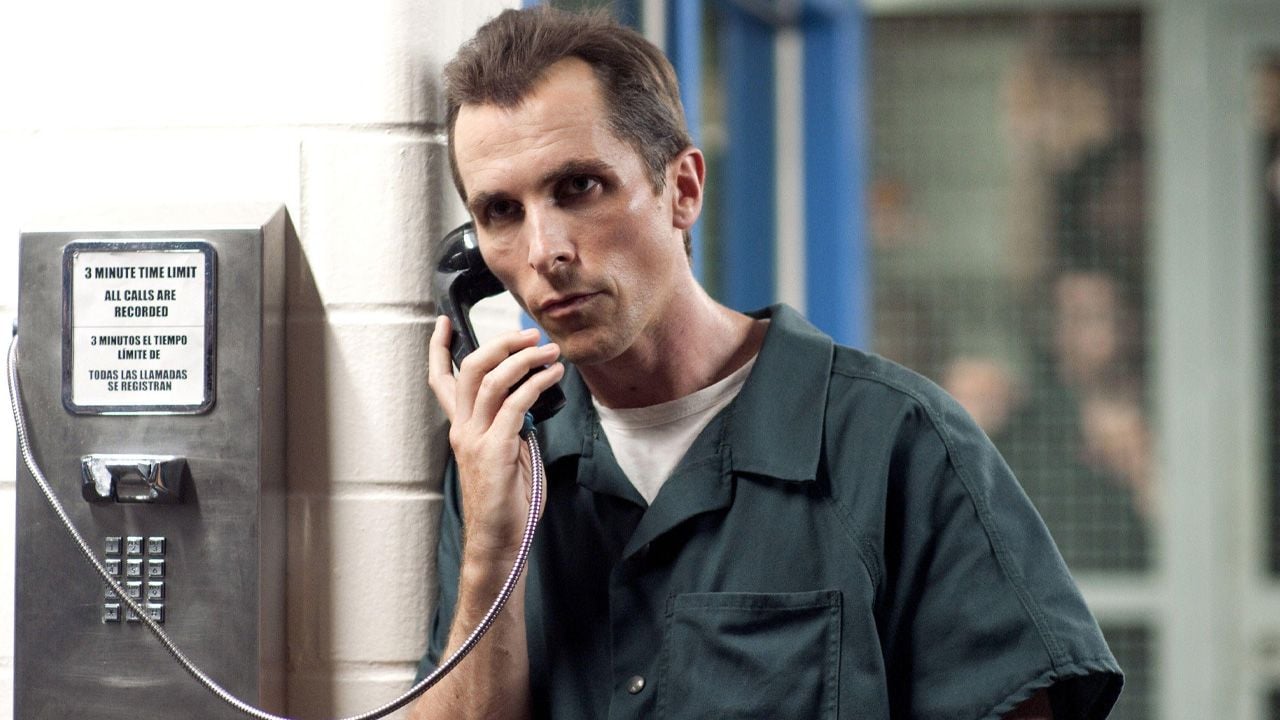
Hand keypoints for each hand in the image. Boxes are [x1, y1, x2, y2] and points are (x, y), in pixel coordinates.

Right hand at [427, 316, 563, 557]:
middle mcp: (463, 430)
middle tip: (529, 333)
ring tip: (550, 351)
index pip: (441, 381)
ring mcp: (476, 440)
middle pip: (468, 369)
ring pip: (490, 381)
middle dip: (499, 344)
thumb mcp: (508, 454)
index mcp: (462, 429)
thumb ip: (511, 425)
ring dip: (523, 359)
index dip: (439, 349)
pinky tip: (553, 376)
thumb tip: (528, 401)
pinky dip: (536, 384)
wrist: (500, 541)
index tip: (443, 322)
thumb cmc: (507, 501)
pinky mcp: (496, 451)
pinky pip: (514, 406)